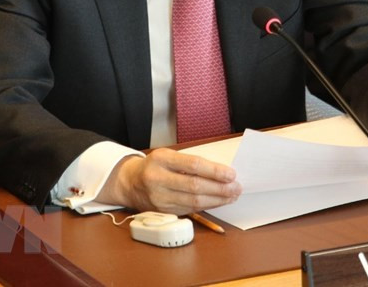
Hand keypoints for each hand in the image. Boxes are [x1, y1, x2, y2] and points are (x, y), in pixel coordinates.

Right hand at [99, 148, 240, 214]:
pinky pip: (190, 209)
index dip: (215, 171)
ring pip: (194, 202)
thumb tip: (221, 172)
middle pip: (195, 186)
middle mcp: (158, 179)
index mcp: (161, 159)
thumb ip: (190, 162)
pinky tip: (218, 202)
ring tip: (232, 196)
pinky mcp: (163, 211)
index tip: (231, 174)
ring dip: (217, 200)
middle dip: (220, 188)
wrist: (131, 183)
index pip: (193, 165)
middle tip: (236, 187)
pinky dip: (207, 206)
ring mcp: (159, 198)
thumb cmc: (156, 166)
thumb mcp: (169, 156)